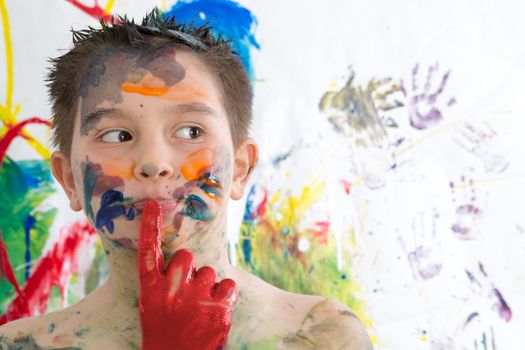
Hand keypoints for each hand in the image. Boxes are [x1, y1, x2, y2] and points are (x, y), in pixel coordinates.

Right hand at [138, 200, 237, 349]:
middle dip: (190, 268)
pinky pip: (229, 285)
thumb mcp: (153, 310)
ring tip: (200, 309)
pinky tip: (216, 311)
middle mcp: (172, 289)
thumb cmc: (165, 336)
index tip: (154, 205)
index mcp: (151, 291)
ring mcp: (196, 296)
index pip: (148, 253)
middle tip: (188, 289)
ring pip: (210, 271)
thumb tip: (179, 264)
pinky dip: (226, 296)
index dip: (149, 227)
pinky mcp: (219, 305)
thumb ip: (163, 286)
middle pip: (185, 255)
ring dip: (208, 286)